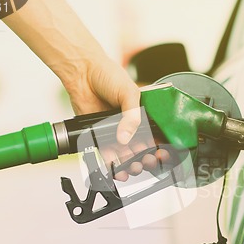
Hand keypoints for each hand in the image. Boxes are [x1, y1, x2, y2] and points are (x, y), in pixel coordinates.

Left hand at [63, 56, 169, 180]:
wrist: (83, 73)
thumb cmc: (108, 76)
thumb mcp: (129, 93)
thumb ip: (132, 116)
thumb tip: (126, 137)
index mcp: (143, 116)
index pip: (156, 137)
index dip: (160, 148)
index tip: (161, 154)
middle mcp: (130, 127)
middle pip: (142, 150)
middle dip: (146, 159)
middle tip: (146, 160)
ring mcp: (115, 133)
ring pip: (126, 156)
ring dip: (131, 165)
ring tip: (133, 166)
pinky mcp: (99, 137)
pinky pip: (107, 156)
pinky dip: (112, 165)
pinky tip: (117, 170)